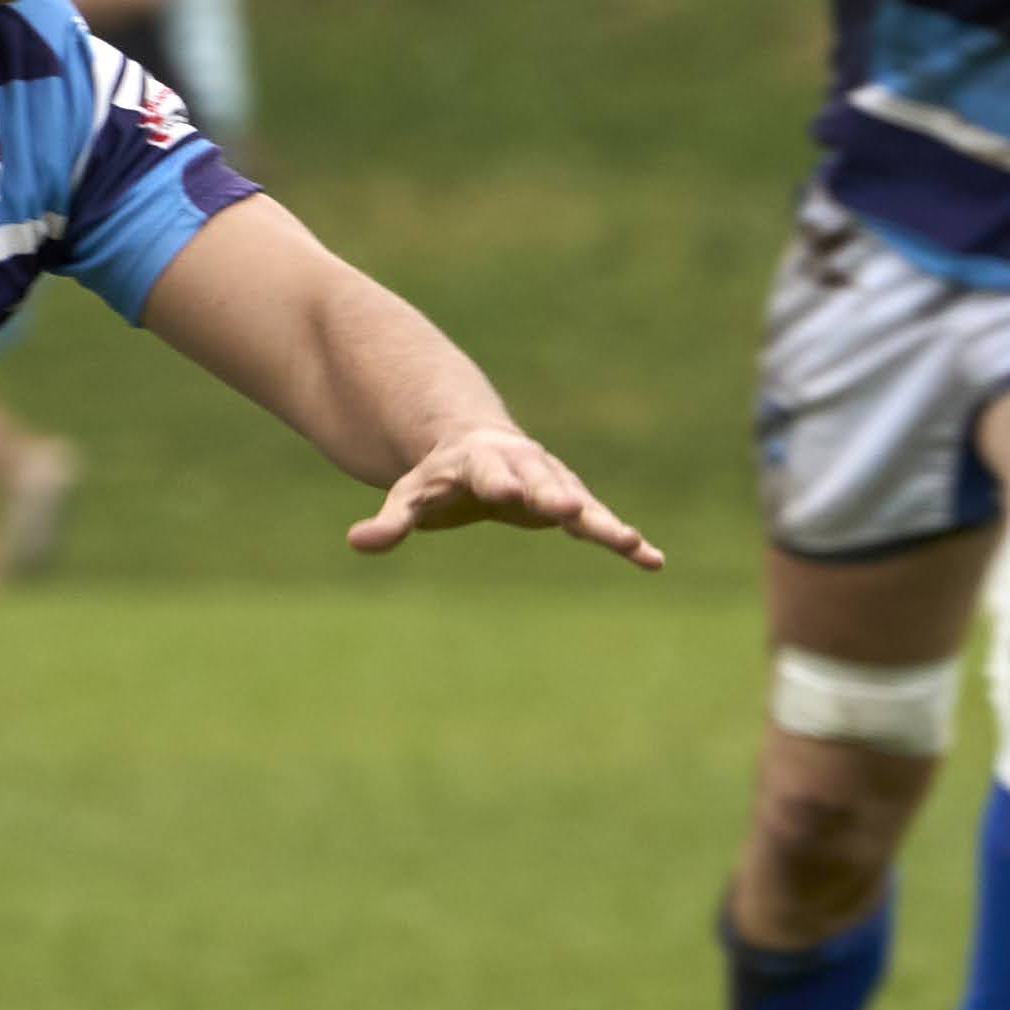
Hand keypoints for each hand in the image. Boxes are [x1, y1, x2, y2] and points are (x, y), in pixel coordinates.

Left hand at [346, 425, 664, 568]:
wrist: (475, 448)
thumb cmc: (438, 478)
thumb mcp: (410, 496)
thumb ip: (391, 521)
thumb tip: (356, 542)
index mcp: (481, 461)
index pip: (490, 470)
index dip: (500, 480)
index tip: (510, 491)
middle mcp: (524, 467)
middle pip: (543, 481)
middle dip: (558, 494)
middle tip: (574, 508)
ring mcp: (553, 483)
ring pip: (581, 502)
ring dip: (604, 523)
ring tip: (632, 544)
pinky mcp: (571, 504)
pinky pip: (600, 523)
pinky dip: (624, 540)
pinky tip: (653, 561)